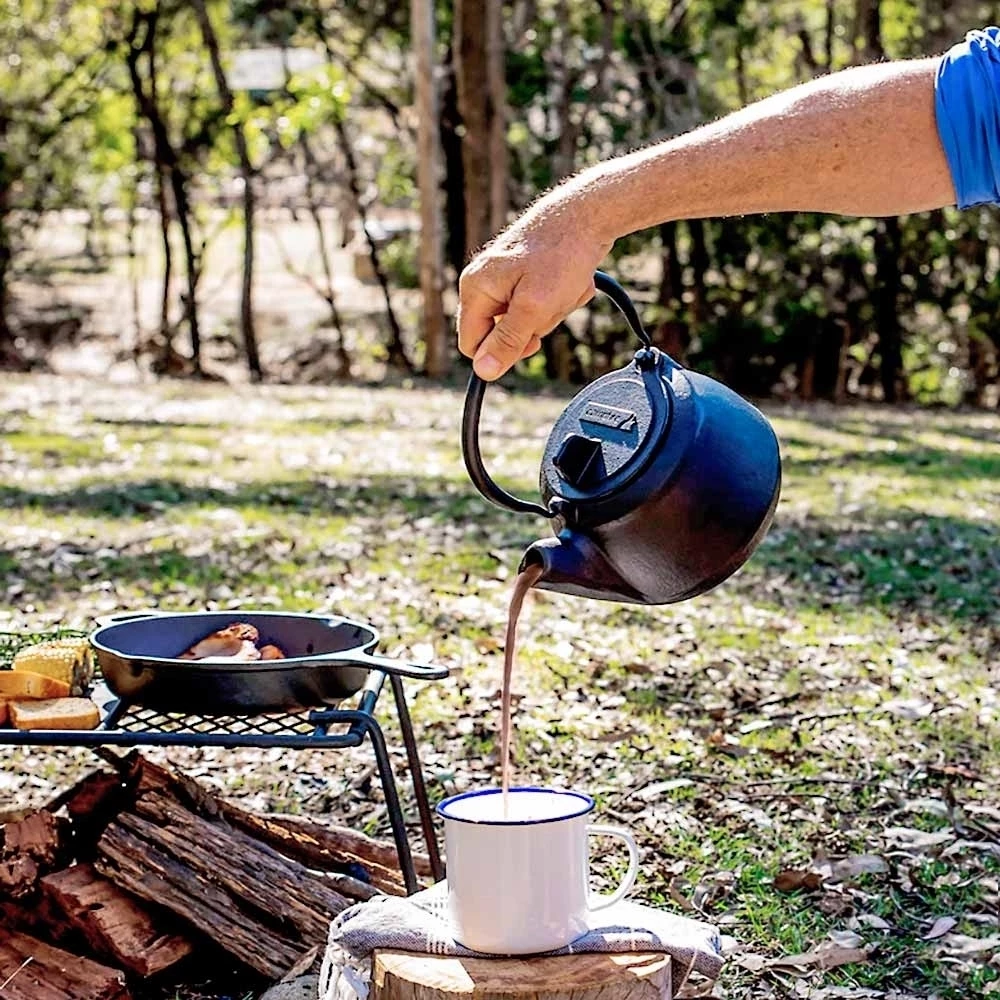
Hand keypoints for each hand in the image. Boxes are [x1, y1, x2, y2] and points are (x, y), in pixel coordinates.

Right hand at [456, 202, 612, 379]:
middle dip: (535, 326)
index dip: (501, 352)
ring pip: (527, 321)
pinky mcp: (527, 275)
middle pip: (503, 334)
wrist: (587, 215)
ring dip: (554, 311)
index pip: (472, 345)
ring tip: (565, 287)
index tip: (531, 340)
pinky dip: (561, 298)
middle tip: (553, 302)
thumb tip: (483, 371)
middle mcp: (484, 283)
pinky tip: (571, 279)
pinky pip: (542, 304)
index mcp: (475, 289)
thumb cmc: (560, 255)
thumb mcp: (534, 308)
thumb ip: (508, 341)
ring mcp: (506, 278)